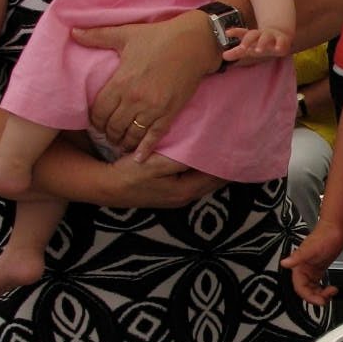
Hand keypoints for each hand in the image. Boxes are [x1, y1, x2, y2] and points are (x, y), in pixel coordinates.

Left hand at [73, 10, 216, 159]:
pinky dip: (145, 149)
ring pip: (131, 135)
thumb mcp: (126, 34)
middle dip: (107, 134)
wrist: (194, 43)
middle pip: (113, 126)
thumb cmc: (159, 36)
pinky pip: (154, 137)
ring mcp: (153, 108)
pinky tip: (138, 158)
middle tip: (106, 136)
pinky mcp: (170, 113)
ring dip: (123, 142)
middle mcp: (135, 99)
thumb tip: (73, 31)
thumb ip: (98, 35)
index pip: (99, 112)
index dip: (94, 121)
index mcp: (121, 81)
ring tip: (120, 144)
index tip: (95, 123)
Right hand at [102, 151, 224, 209]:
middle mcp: (184, 196)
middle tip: (235, 146)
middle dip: (223, 165)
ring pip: (202, 180)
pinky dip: (199, 170)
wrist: (105, 187)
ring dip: (211, 167)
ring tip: (221, 149)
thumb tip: (205, 150)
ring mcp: (175, 196)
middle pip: (211, 181)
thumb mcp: (156, 163)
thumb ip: (181, 157)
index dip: (227, 161)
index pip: (215, 176)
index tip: (237, 146)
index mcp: (185, 190)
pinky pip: (192, 179)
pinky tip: (199, 158)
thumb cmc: (130, 174)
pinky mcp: (168, 192)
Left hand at [223, 25, 293, 61]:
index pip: (242, 33)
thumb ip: (237, 52)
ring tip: (258, 51)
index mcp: (252, 35)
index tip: (227, 33)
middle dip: (248, 41)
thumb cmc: (261, 42)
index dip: (235, 32)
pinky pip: (282, 42)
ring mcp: (272, 36)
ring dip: (262, 43)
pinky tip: (278, 49)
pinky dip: (280, 45)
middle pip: (253, 35)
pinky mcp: (282, 40)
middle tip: (243, 48)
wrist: (281, 35)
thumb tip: (224, 56)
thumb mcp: (250, 47)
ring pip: (266, 37)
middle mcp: (260, 34)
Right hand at [281, 218, 342, 305]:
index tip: (319, 300)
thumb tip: (285, 263)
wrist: (336, 229)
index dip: (308, 296)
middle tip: (326, 299)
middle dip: (316, 297)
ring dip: (320, 295)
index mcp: (299, 266)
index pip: (300, 287)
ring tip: (331, 293)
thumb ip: (298, 256)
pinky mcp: (320, 268)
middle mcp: (304, 269)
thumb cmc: (324, 236)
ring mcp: (312, 270)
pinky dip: (324, 289)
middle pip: (306, 290)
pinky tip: (332, 289)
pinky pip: (318, 284)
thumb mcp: (311, 248)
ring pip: (312, 289)